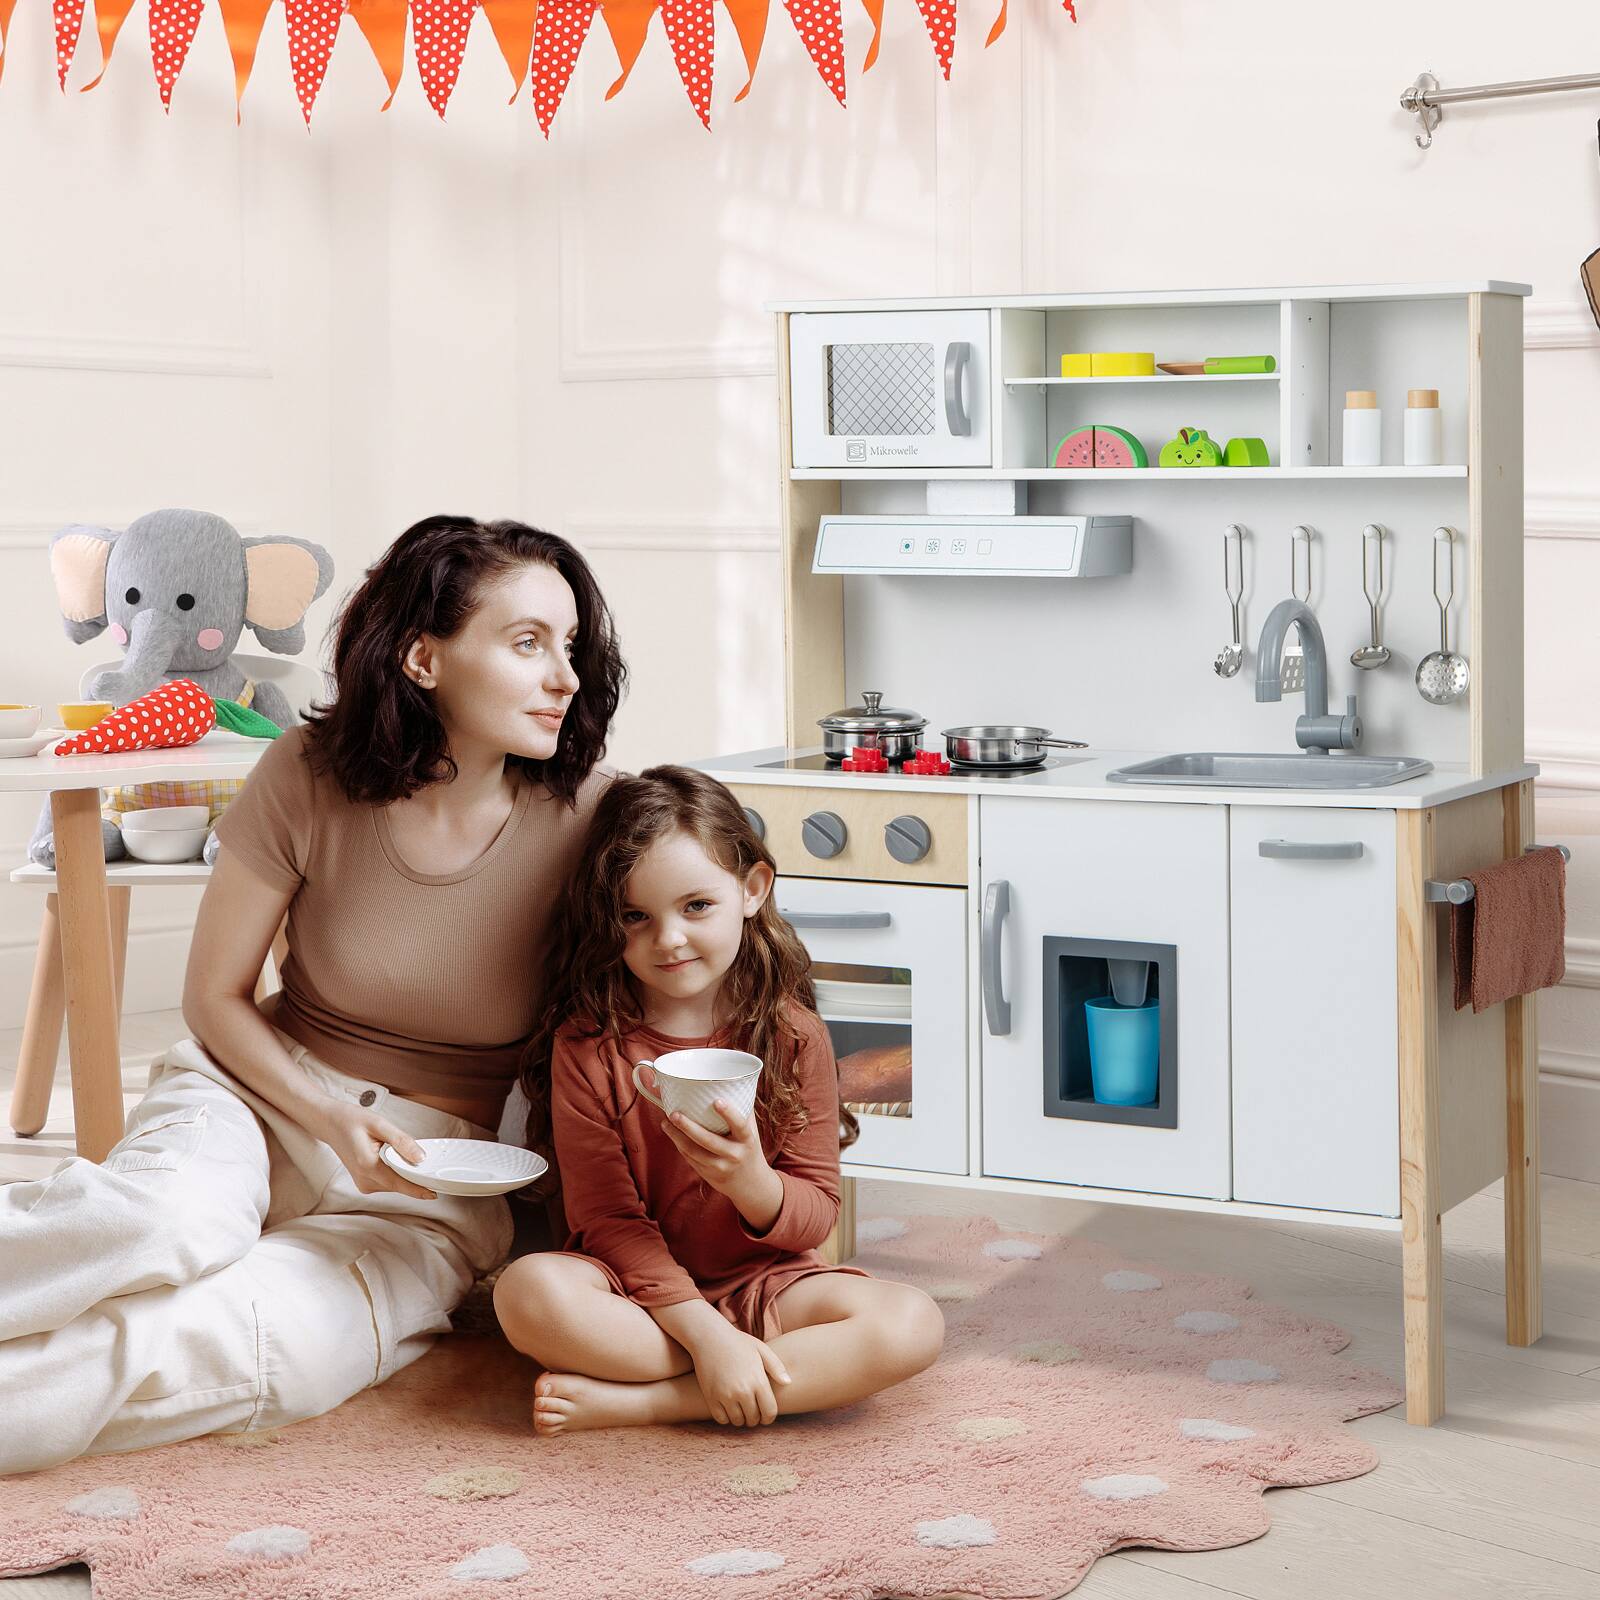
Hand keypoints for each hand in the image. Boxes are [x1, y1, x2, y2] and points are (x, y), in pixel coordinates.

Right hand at [309, 1099, 436, 1198]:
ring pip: (395, 1183)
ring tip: (392, 1148)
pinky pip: (389, 1181)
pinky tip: (390, 1156)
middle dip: (413, 1173)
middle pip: (399, 1184)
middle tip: (416, 1152)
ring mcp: (364, 1184)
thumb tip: (420, 1157)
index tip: (434, 1193)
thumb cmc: (351, 1121)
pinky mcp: (366, 1184)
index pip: (399, 1184)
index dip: (418, 1189)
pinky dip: (396, 1171)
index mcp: (367, 1166)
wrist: (331, 1124)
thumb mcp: (379, 1124)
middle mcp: (364, 1180)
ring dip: (403, 1171)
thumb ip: (401, 1141)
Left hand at [660, 1097, 770, 1201]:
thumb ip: (742, 1111)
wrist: (750, 1184)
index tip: (717, 1100)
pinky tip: (672, 1134)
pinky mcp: (708, 1175)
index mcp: (747, 1140)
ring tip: (666, 1123)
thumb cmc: (748, 1149)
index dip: (729, 1113)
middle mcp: (734, 1154)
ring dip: (676, 1137)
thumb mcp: (751, 1132)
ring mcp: (720, 1167)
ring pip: (694, 1152)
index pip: (739, 1125)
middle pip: (708, 1141)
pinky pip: (690, 1159)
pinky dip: (679, 1145)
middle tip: (674, 1113)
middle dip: (689, 1127)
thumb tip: (730, 1083)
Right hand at [688, 1322, 790, 1426]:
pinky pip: (721, 1419)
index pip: (769, 1412)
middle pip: (753, 1419)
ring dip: (740, 1418)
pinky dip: (726, 1417)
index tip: (766, 1416)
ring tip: (740, 1408)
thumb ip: (776, 1367)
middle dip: (755, 1418)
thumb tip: (788, 1382)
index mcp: (758, 1380)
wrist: (709, 1336)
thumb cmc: (738, 1342)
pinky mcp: (711, 1398)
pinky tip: (728, 1407)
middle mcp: (742, 1391)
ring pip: (737, 1421)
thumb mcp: (761, 1350)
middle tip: (752, 1411)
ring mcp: (725, 1395)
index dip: (769, 1418)